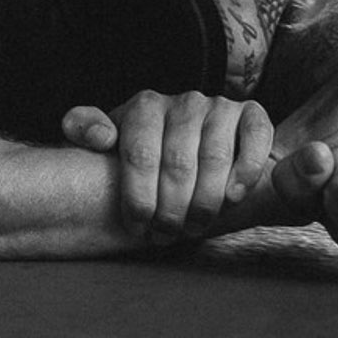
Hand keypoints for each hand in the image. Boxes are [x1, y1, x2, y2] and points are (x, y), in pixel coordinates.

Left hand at [63, 91, 273, 244]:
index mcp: (145, 106)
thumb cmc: (142, 151)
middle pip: (177, 163)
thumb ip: (82, 128)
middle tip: (165, 236)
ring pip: (215, 158)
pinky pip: (255, 138)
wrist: (190, 145)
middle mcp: (183, 101)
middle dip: (170, 209)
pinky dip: (247, 170)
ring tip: (193, 227)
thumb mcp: (107, 141)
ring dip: (205, 202)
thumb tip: (102, 137)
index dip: (138, 198)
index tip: (138, 228)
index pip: (139, 155)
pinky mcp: (251, 114)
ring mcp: (219, 106)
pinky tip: (233, 198)